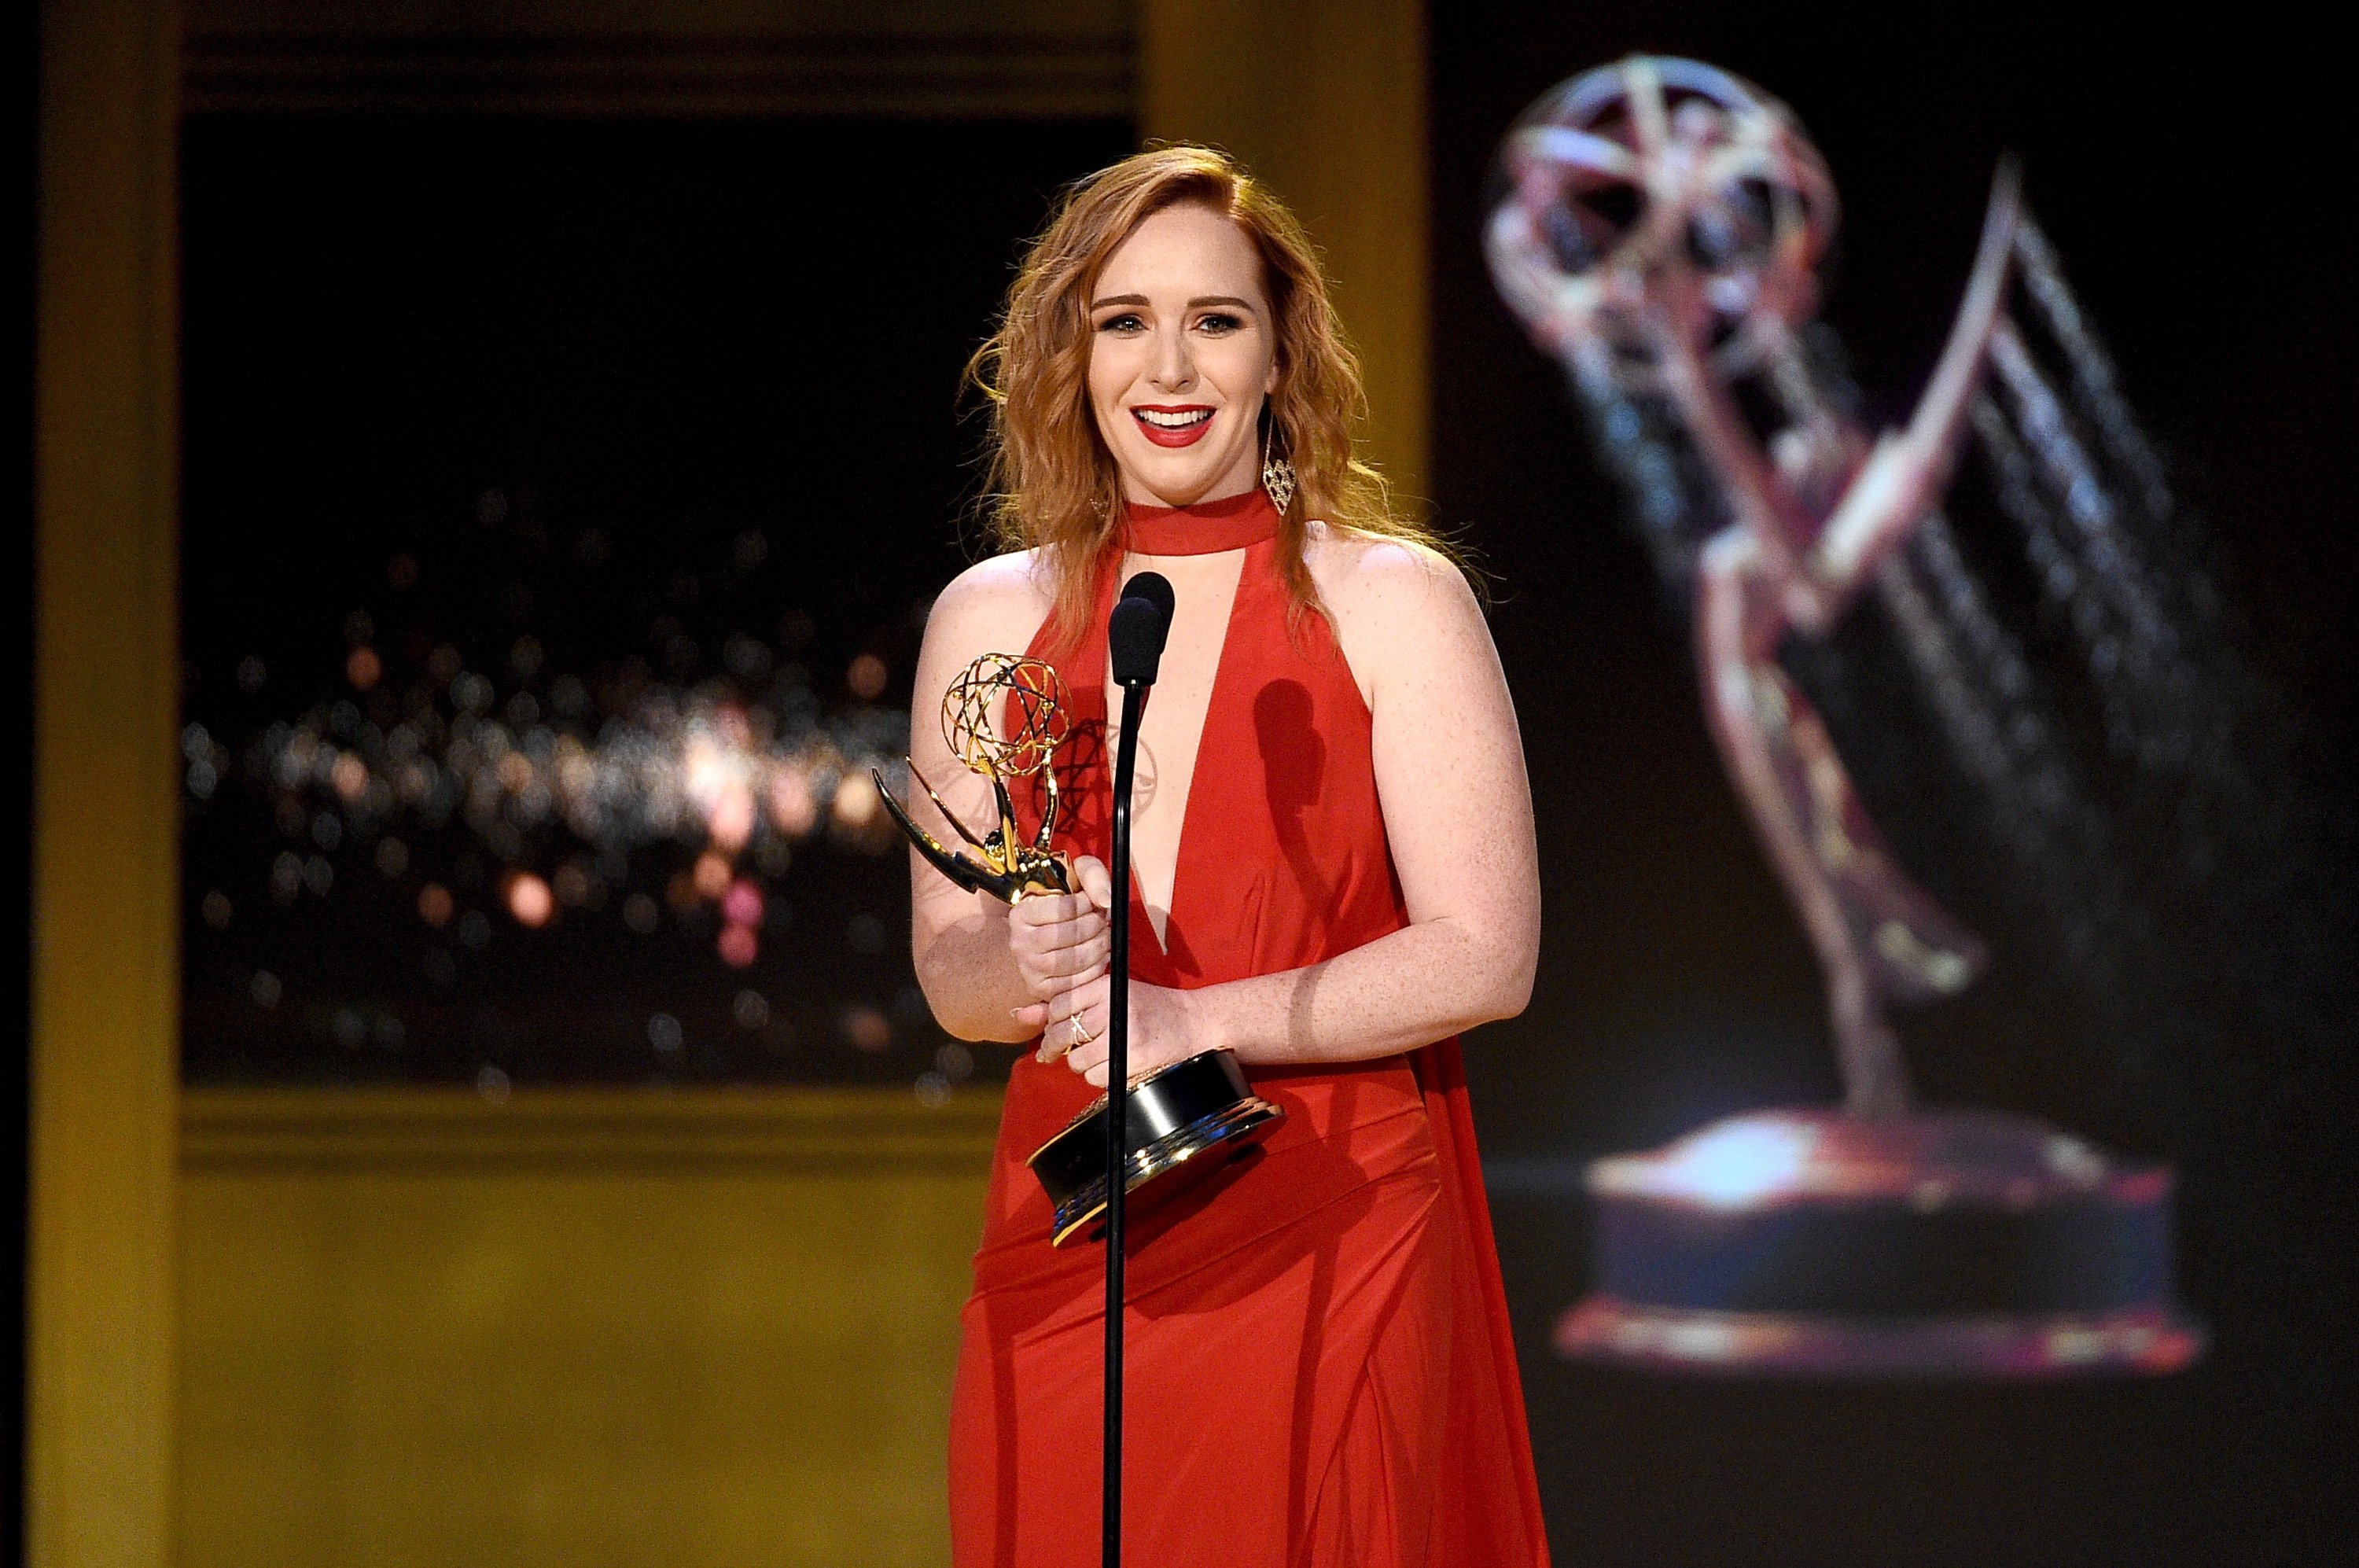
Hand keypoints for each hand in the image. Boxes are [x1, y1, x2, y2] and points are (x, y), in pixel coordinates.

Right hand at [1004, 855, 1113, 1008]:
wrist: (1047, 934)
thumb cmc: (1063, 904)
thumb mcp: (1075, 877)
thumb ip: (1092, 876)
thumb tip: (1106, 901)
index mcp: (1021, 914)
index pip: (1064, 908)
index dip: (1088, 905)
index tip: (1094, 903)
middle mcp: (1019, 943)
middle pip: (1071, 935)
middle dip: (1096, 926)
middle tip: (1103, 920)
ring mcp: (1029, 969)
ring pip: (1075, 960)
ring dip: (1099, 947)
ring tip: (1103, 936)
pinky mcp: (1041, 989)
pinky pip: (1076, 982)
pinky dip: (1096, 969)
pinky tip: (1099, 955)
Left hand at [1033, 972, 1200, 1089]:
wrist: (1194, 1023)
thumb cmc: (1147, 1008)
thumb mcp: (1110, 996)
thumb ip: (1066, 1004)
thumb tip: (1019, 1015)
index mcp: (1105, 987)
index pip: (1059, 1006)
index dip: (1052, 1023)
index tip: (1057, 1031)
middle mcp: (1113, 1008)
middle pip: (1064, 1035)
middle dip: (1057, 1048)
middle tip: (1062, 1050)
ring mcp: (1124, 1035)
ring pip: (1078, 1061)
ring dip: (1084, 1063)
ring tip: (1102, 1053)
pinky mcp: (1133, 1060)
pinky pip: (1096, 1077)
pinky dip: (1101, 1076)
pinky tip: (1116, 1064)